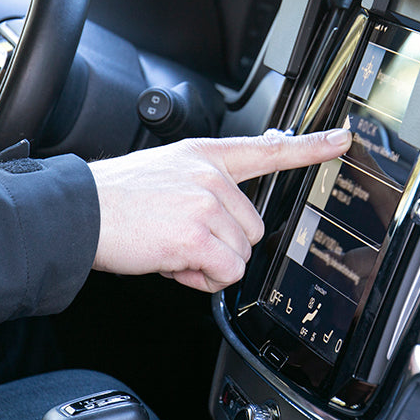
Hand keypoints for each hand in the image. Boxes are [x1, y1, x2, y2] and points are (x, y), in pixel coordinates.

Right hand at [89, 129, 351, 291]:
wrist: (77, 212)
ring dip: (208, 263)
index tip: (342, 140)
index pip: (268, 147)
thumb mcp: (165, 173)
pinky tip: (172, 262)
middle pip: (254, 229)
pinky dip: (200, 279)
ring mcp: (207, 204)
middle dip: (222, 245)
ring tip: (169, 248)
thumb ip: (206, 184)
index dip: (311, 146)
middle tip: (179, 239)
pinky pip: (224, 273)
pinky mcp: (198, 235)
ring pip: (240, 255)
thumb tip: (236, 208)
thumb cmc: (114, 201)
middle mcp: (211, 175)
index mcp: (205, 155)